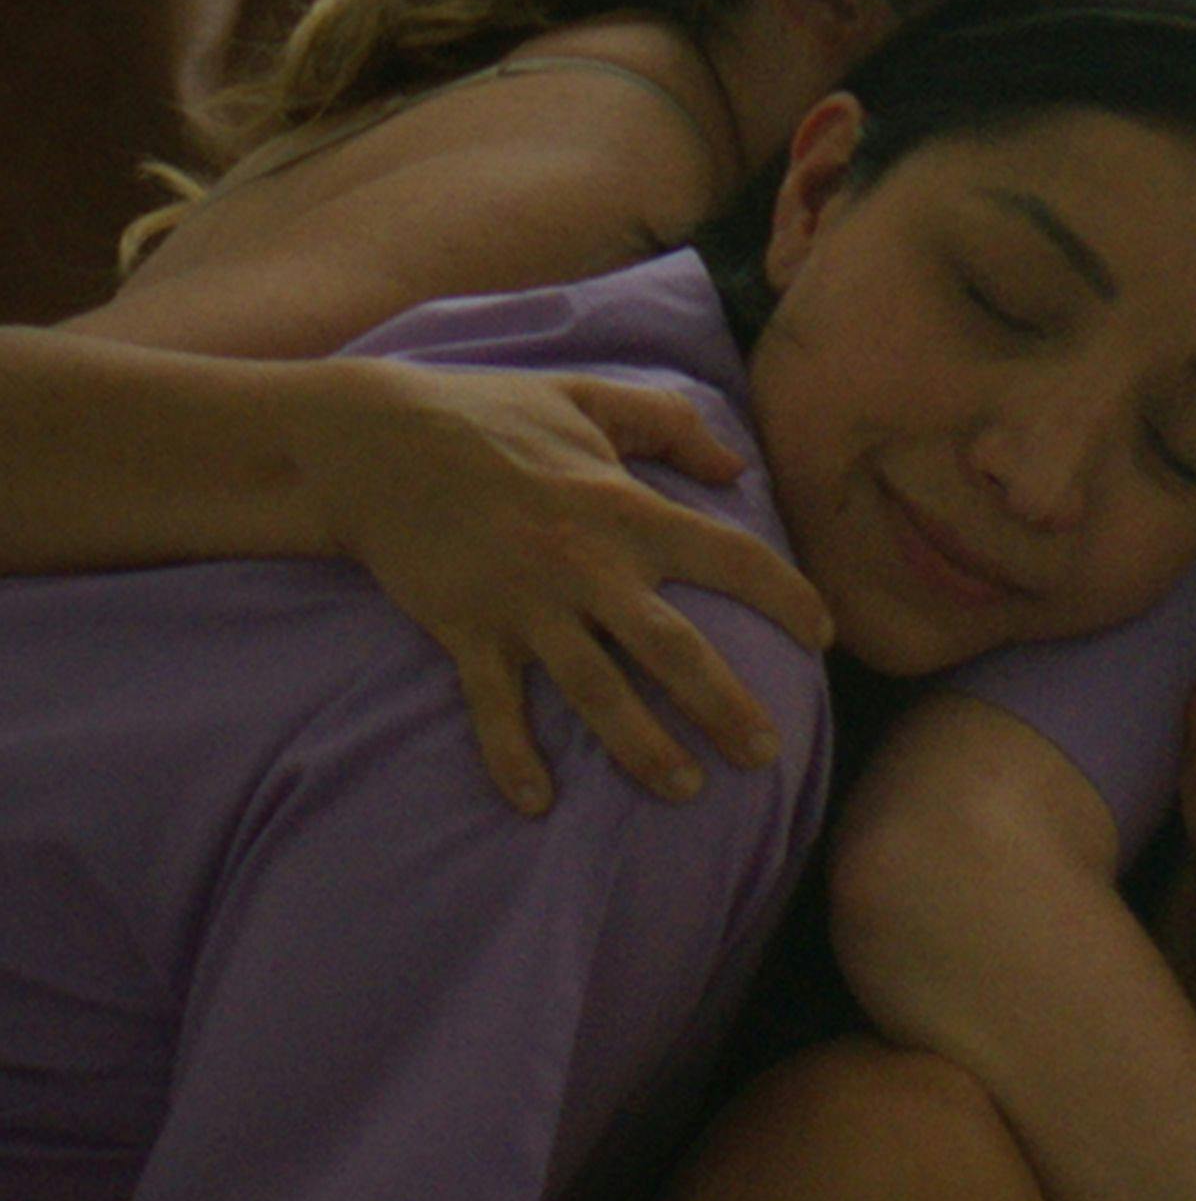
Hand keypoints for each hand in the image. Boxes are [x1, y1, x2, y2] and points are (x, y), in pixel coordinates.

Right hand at [298, 357, 832, 813]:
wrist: (367, 438)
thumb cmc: (485, 412)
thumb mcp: (586, 397)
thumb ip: (669, 423)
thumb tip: (737, 466)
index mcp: (625, 508)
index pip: (729, 557)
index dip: (786, 596)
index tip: (823, 636)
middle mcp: (585, 565)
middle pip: (672, 650)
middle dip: (723, 706)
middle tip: (766, 755)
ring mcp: (523, 604)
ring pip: (595, 692)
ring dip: (641, 747)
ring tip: (684, 790)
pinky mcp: (465, 629)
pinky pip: (493, 706)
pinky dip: (511, 757)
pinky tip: (538, 804)